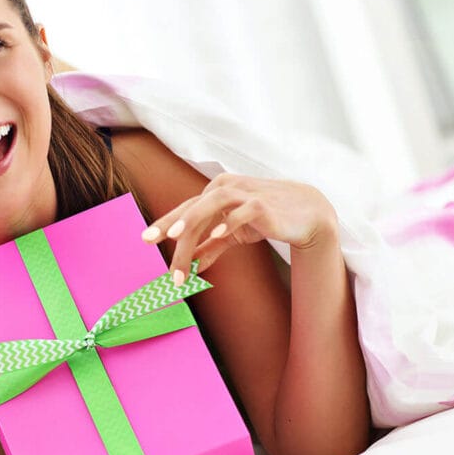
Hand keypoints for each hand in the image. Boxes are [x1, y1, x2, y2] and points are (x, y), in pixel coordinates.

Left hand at [141, 173, 337, 283]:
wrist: (307, 213)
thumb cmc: (266, 218)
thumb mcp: (233, 234)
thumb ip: (210, 247)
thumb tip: (190, 267)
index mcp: (213, 192)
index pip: (183, 209)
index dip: (164, 224)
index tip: (145, 240)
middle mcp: (224, 187)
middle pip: (192, 211)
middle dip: (173, 233)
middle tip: (162, 257)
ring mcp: (243, 193)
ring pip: (210, 206)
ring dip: (192, 224)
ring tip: (176, 242)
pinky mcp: (262, 204)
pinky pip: (241, 211)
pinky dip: (228, 222)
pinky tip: (217, 236)